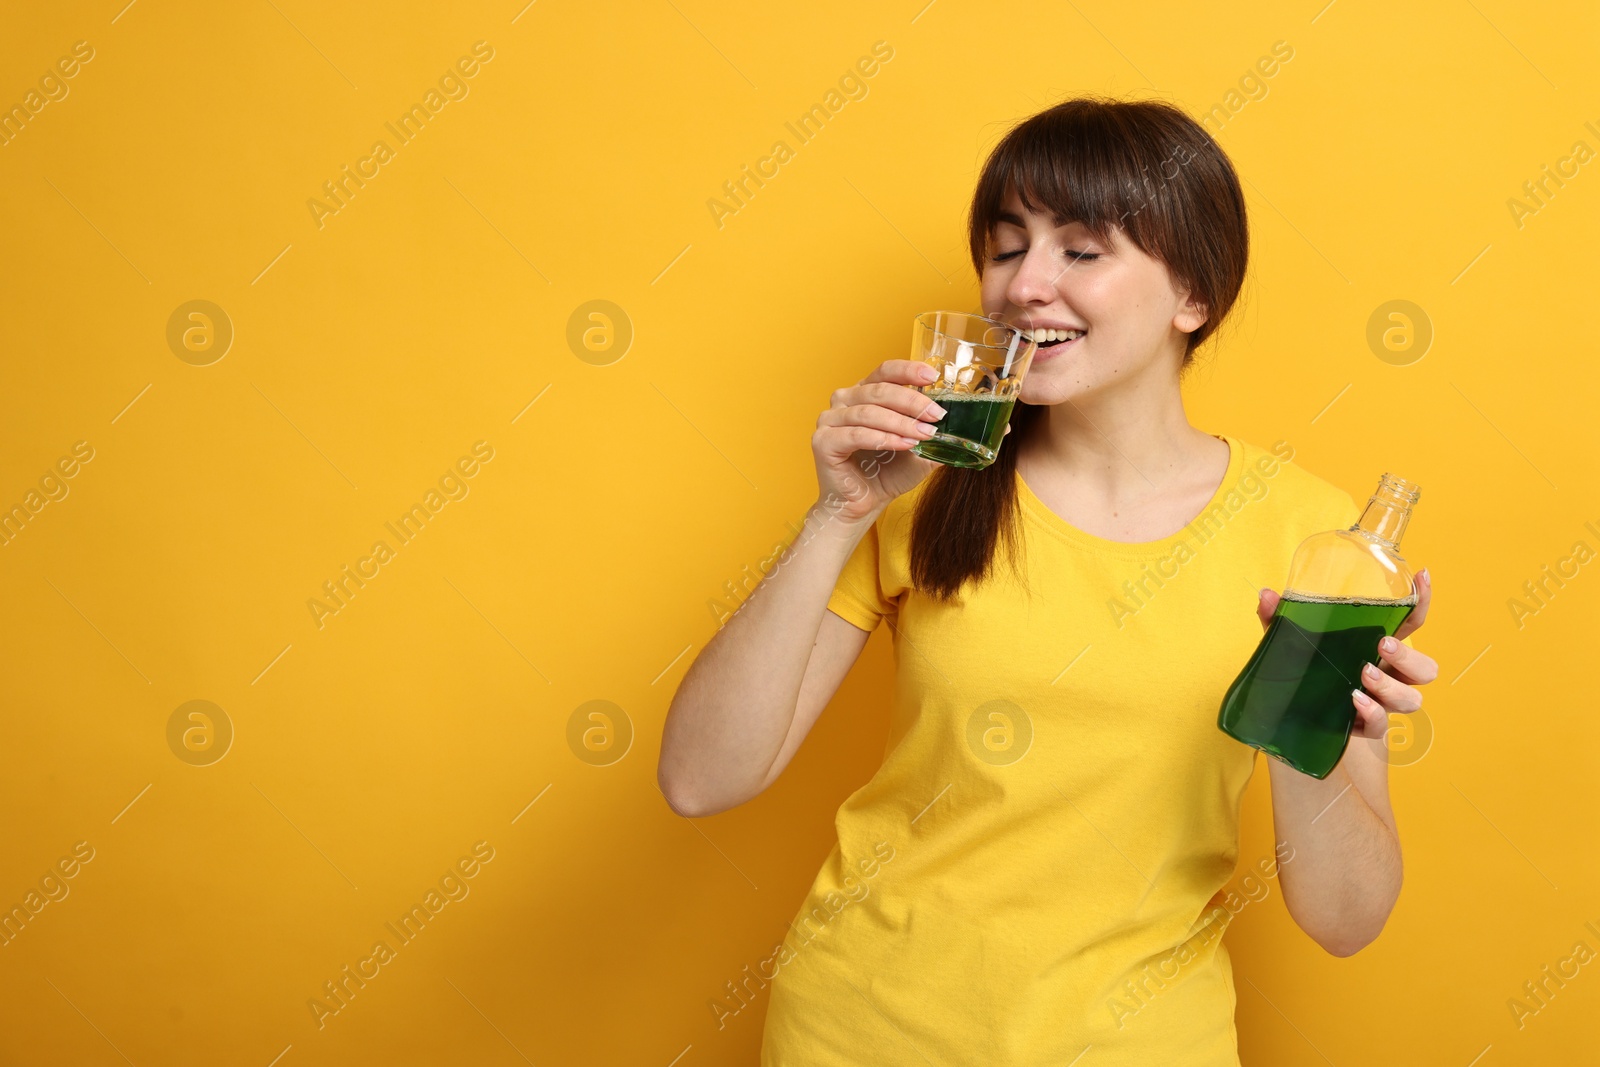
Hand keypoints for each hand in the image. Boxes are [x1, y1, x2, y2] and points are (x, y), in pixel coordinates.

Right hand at [811, 359, 943, 524]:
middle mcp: (844, 400)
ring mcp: (829, 419)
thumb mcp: (918, 449)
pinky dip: (882, 438)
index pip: (885, 371)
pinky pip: (856, 434)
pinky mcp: (823, 441)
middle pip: (880, 390)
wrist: (862, 504)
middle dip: (913, 402)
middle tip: (937, 415)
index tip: (932, 376)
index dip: (908, 370)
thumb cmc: (886, 473)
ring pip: (869, 412)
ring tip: (924, 435)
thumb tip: (962, 423)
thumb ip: (932, 432)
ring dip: (901, 423)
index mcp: (864, 393)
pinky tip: (903, 445)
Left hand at [1255, 568, 1437, 739]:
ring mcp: (1380, 704)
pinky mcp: (1364, 728)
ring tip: (1363, 674)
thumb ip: (1280, 620)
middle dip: (1409, 657)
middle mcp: (1387, 676)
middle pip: (1425, 670)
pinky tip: (1355, 701)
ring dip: (1391, 686)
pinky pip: (1381, 725)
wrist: (1296, 723)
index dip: (1421, 601)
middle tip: (1382, 645)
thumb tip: (1266, 594)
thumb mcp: (1291, 645)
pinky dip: (1372, 712)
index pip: (1410, 624)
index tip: (1422, 575)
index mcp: (1376, 649)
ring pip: (1411, 700)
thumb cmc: (1306, 675)